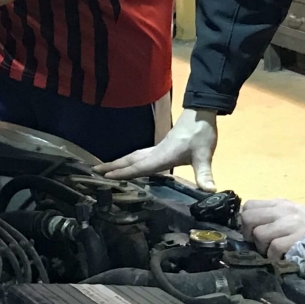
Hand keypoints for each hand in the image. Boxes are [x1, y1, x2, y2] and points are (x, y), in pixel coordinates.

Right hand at [94, 108, 217, 189]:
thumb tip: (209, 190)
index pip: (139, 167)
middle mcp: (156, 152)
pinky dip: (131, 160)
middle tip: (94, 172)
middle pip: (130, 160)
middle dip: (112, 166)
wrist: (202, 113)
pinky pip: (141, 155)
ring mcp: (158, 148)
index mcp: (162, 156)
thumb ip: (204, 173)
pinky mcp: (162, 146)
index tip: (105, 177)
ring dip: (119, 163)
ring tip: (105, 169)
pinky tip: (131, 165)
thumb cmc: (201, 133)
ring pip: (134, 156)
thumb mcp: (204, 154)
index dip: (123, 173)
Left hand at [241, 199, 304, 261]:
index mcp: (279, 204)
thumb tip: (249, 225)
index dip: (245, 221)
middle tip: (258, 243)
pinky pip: (274, 248)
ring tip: (271, 252)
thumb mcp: (292, 213)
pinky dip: (273, 257)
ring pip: (260, 234)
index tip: (251, 231)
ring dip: (262, 248)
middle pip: (249, 218)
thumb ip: (272, 215)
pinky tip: (281, 258)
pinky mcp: (297, 240)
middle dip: (249, 234)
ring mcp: (290, 225)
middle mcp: (283, 211)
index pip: (249, 206)